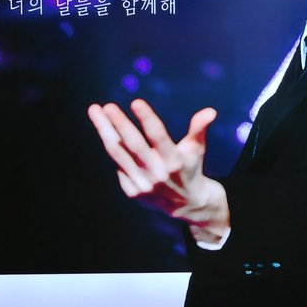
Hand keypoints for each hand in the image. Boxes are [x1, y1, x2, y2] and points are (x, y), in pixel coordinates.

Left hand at [87, 99, 229, 242]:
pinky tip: (106, 131)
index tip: (136, 102)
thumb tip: (210, 111)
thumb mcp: (197, 149)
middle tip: (108, 106)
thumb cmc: (190, 168)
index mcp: (175, 160)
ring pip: (118, 154)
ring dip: (105, 131)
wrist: (186, 204)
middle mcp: (158, 173)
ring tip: (95, 111)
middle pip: (134, 145)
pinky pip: (118, 166)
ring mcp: (143, 184)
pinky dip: (113, 149)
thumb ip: (199, 129)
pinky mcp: (132, 192)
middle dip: (119, 124)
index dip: (147, 118)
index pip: (159, 136)